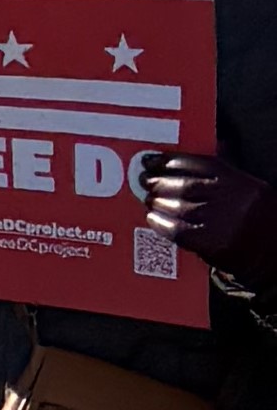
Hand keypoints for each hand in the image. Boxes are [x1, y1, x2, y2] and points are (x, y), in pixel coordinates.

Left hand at [141, 154, 276, 272]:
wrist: (274, 252)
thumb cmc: (258, 218)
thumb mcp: (247, 189)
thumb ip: (221, 172)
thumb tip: (186, 157)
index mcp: (241, 183)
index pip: (198, 164)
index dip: (169, 161)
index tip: (151, 160)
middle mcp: (233, 200)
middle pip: (185, 186)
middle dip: (159, 182)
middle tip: (145, 181)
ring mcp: (224, 223)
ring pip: (179, 207)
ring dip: (158, 203)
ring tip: (149, 200)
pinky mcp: (215, 245)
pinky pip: (179, 231)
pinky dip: (161, 224)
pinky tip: (153, 219)